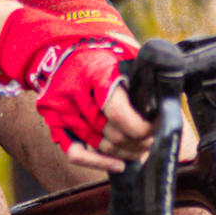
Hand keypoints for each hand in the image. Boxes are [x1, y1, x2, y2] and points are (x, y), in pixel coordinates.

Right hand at [0, 0, 143, 162]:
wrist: (59, 50)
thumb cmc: (98, 56)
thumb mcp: (120, 59)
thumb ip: (139, 80)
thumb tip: (162, 108)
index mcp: (94, 72)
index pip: (118, 112)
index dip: (141, 127)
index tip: (156, 129)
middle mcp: (73, 93)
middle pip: (112, 133)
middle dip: (139, 141)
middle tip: (152, 140)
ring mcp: (60, 111)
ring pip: (100, 145)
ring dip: (125, 152)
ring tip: (141, 149)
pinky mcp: (54, 123)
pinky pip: (76, 153)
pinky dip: (99, 162)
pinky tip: (118, 164)